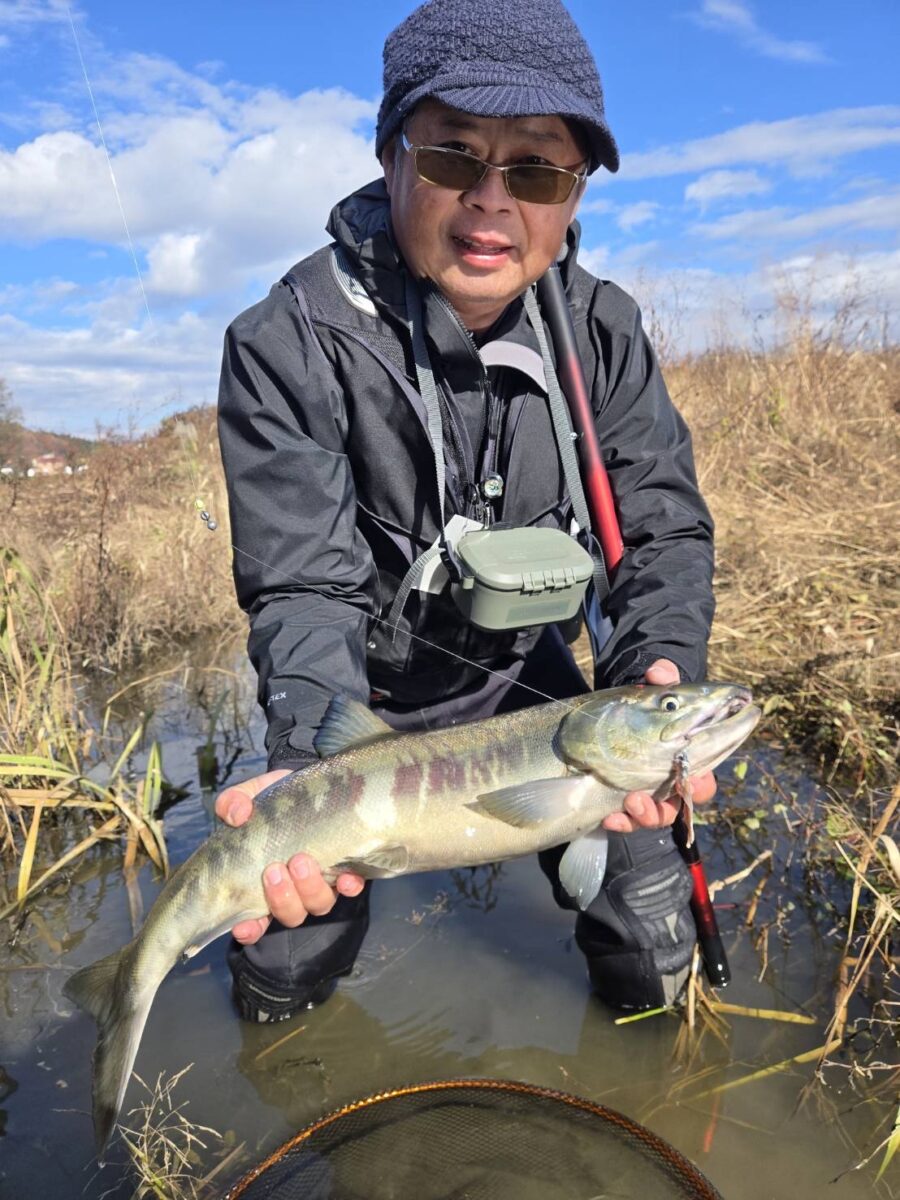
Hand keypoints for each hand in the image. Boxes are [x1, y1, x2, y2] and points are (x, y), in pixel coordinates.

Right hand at [214, 769, 365, 944]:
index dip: (250, 929)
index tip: (244, 926)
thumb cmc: (273, 802)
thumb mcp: (248, 796)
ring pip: (318, 904)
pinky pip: (350, 887)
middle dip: (282, 898)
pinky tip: (346, 878)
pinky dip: (348, 886)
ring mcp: (321, 882)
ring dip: (309, 888)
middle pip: (290, 914)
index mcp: (264, 883)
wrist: (311, 787)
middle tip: (274, 870)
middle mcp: (294, 891)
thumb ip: (233, 803)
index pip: (254, 921)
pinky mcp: (348, 868)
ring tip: (301, 860)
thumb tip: (236, 814)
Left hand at [601, 658, 715, 832]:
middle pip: (680, 805)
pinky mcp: (625, 801)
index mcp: (687, 757)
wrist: (617, 714)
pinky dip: (622, 822)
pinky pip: (629, 821)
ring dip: (646, 815)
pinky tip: (609, 818)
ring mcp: (649, 793)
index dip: (700, 783)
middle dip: (669, 807)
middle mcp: (671, 781)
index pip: (703, 778)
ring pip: (657, 816)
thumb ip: (660, 680)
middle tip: (648, 798)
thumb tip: (659, 672)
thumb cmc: (647, 706)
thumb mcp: (652, 692)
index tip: (691, 779)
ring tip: (631, 803)